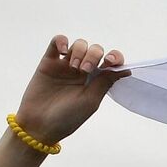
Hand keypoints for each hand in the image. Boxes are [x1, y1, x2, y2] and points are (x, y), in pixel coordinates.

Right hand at [12, 35, 128, 144]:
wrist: (40, 125)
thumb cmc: (67, 118)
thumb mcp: (90, 101)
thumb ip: (105, 82)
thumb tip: (126, 70)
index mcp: (95, 81)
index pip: (110, 62)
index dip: (114, 57)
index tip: (110, 62)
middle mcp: (82, 71)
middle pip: (95, 50)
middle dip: (94, 55)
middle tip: (85, 70)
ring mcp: (65, 65)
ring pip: (78, 44)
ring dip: (79, 51)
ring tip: (74, 67)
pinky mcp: (48, 62)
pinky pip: (56, 42)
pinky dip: (61, 41)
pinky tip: (62, 51)